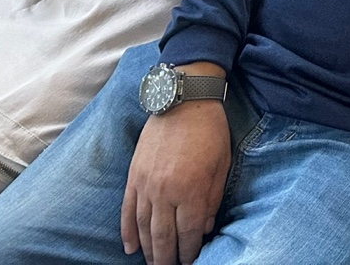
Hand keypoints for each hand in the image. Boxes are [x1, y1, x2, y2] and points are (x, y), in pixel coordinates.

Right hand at [121, 93, 230, 264]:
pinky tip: (130, 247)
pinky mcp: (133, 177)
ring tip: (153, 263)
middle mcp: (166, 192)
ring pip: (143, 229)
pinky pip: (127, 211)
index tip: (192, 261)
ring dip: (148, 250)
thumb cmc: (210, 131)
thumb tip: (205, 227)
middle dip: (167, 258)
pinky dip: (127, 232)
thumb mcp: (222, 165)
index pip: (189, 233)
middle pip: (163, 237)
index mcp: (191, 190)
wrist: (184, 101)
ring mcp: (146, 185)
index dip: (190, 251)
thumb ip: (212, 199)